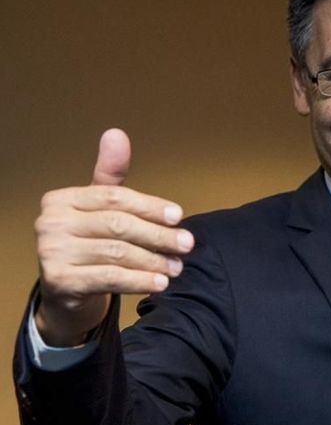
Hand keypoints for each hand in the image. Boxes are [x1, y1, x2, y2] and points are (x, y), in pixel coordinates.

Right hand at [33, 129, 193, 345]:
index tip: (179, 216)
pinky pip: (109, 278)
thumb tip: (116, 134)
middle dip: (158, 235)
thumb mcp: (99, 207)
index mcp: (60, 199)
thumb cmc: (88, 241)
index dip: (150, 206)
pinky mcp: (59, 280)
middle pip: (118, 225)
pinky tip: (159, 283)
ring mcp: (51, 252)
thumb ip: (111, 175)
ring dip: (154, 261)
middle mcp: (50, 223)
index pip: (114, 198)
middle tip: (186, 245)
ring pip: (117, 253)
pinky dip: (139, 281)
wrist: (67, 290)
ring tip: (176, 267)